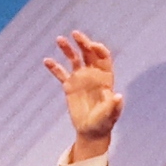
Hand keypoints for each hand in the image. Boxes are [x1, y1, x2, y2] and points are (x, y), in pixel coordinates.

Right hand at [43, 30, 121, 149]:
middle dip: (83, 43)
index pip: (104, 58)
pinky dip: (54, 67)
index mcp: (105, 78)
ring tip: (59, 39)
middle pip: (88, 53)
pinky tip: (46, 61)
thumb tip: (118, 96)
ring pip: (74, 59)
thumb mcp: (110, 115)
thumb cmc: (104, 123)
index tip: (91, 46)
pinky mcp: (69, 86)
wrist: (91, 131)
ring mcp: (80, 79)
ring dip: (68, 48)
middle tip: (75, 34)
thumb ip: (114, 106)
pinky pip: (60, 73)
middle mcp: (93, 74)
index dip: (99, 50)